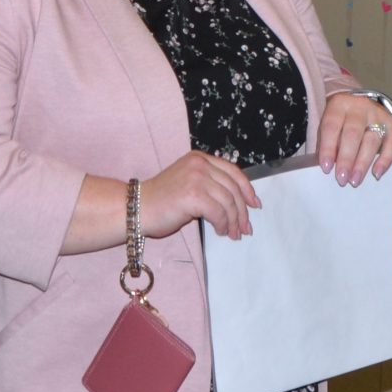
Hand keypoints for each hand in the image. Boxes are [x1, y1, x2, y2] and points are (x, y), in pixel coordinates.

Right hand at [139, 150, 260, 240]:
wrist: (137, 209)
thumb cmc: (161, 201)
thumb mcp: (188, 183)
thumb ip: (210, 184)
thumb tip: (238, 204)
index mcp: (199, 158)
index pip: (233, 171)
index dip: (247, 189)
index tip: (254, 205)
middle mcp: (199, 164)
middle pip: (233, 188)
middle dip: (242, 211)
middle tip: (245, 228)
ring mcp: (196, 178)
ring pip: (229, 202)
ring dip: (234, 221)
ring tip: (233, 234)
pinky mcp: (194, 195)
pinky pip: (219, 213)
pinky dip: (223, 224)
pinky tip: (221, 232)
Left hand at [319, 91, 391, 186]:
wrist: (359, 105)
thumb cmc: (341, 120)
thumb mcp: (329, 125)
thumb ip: (327, 142)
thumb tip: (328, 166)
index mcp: (339, 104)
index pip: (331, 126)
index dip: (328, 148)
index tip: (326, 168)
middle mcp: (359, 107)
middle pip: (353, 134)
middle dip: (347, 159)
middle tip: (342, 178)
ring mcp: (378, 114)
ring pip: (372, 140)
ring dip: (363, 163)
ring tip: (355, 180)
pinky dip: (386, 160)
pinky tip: (377, 173)